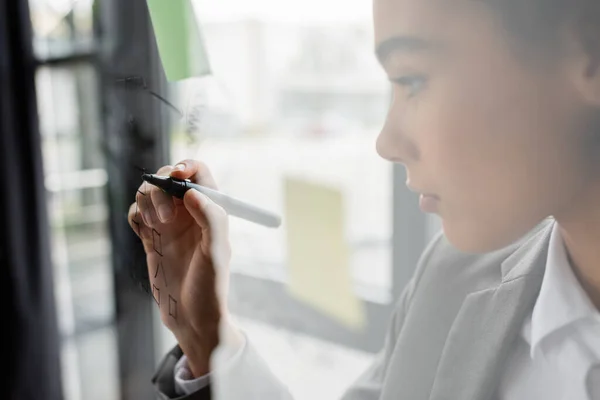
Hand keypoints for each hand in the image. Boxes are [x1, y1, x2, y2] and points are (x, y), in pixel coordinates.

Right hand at [128, 160, 239, 376]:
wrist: (191, 318)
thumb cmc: (210, 287)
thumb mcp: (216, 253)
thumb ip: (210, 219)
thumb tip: (192, 192)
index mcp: (211, 211)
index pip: (199, 173)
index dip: (186, 168)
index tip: (176, 177)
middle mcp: (190, 214)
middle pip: (168, 179)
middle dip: (161, 187)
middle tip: (165, 215)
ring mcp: (169, 225)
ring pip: (149, 193)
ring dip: (146, 202)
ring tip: (155, 226)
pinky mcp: (151, 238)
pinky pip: (137, 214)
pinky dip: (135, 216)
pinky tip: (144, 233)